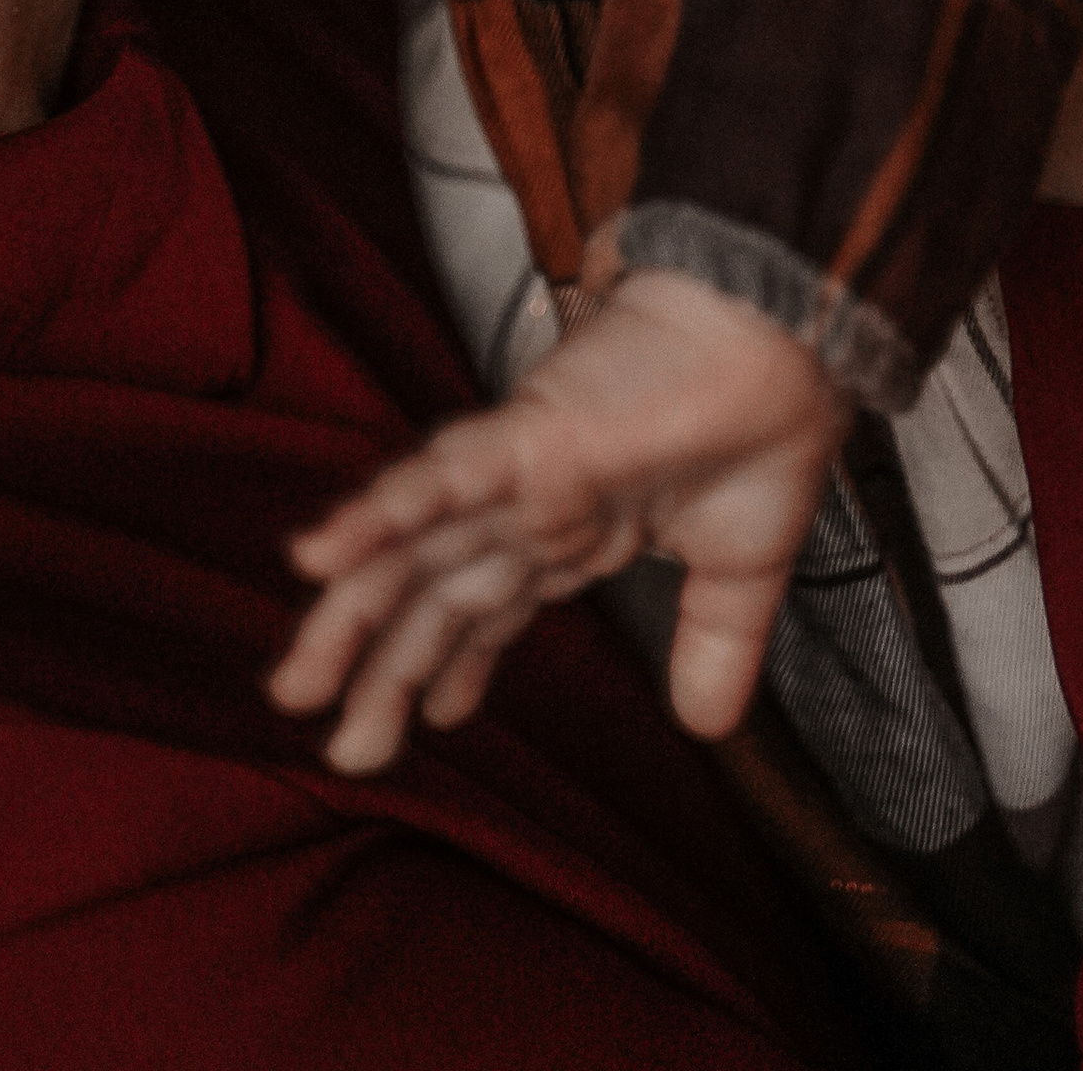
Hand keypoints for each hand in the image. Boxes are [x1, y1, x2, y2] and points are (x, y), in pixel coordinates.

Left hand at [270, 269, 849, 767]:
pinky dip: (379, 514)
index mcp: (578, 527)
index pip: (492, 605)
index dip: (450, 664)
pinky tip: (320, 555)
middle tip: (332, 743)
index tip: (425, 724)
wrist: (789, 339)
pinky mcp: (527, 437)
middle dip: (380, 670)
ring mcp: (519, 471)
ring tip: (293, 684)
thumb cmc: (765, 416)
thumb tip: (706, 726)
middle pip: (436, 594)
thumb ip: (714, 643)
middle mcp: (533, 504)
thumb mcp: (741, 568)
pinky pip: (441, 478)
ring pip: (415, 550)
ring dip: (350, 614)